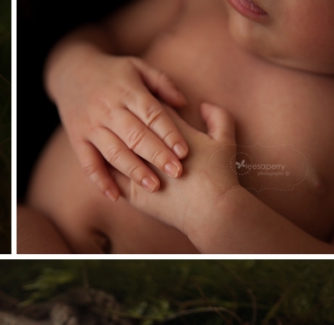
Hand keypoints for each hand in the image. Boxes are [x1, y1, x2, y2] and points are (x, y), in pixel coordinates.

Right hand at [51, 47, 188, 199]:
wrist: (70, 71)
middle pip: (135, 135)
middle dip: (157, 155)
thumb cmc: (113, 73)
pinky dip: (101, 181)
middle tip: (177, 172)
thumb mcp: (137, 67)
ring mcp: (91, 125)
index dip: (169, 133)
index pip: (151, 113)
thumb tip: (184, 104)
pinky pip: (88, 163)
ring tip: (154, 187)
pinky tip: (116, 196)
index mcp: (127, 90)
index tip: (184, 151)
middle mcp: (108, 108)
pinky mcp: (77, 139)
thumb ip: (162, 83)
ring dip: (134, 171)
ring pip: (114, 152)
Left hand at [113, 102, 239, 240]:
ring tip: (110, 141)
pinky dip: (108, 173)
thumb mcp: (225, 141)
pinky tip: (107, 168)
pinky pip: (111, 178)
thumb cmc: (219, 176)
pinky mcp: (131, 193)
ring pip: (115, 151)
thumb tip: (202, 106)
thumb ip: (217, 117)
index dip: (148, 104)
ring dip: (113, 145)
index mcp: (168, 128)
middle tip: (124, 120)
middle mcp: (148, 147)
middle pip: (128, 127)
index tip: (148, 105)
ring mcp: (137, 170)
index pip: (149, 107)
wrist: (210, 212)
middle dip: (126, 122)